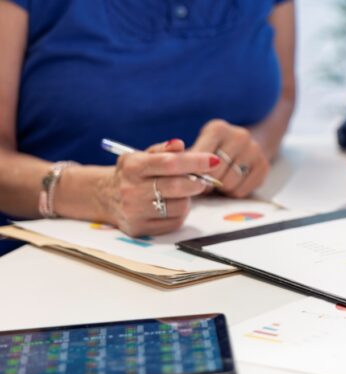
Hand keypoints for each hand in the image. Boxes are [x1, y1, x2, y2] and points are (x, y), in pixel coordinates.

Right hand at [97, 139, 217, 236]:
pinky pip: (174, 222)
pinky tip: (170, 205)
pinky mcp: (139, 229)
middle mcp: (131, 190)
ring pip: (179, 206)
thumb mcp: (141, 155)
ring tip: (178, 193)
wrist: (104, 197)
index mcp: (133, 166)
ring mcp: (134, 212)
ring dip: (187, 199)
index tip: (214, 160)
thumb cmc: (132, 173)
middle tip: (203, 180)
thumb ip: (162, 150)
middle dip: (197, 182)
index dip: (195, 161)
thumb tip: (180, 144)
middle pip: (177, 187)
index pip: (170, 163)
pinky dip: (179, 213)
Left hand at [191, 120, 270, 197]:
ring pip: (229, 184)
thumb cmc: (211, 152)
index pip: (200, 158)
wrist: (243, 147)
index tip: (191, 179)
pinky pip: (242, 191)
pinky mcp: (264, 166)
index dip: (193, 173)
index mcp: (218, 128)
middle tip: (204, 183)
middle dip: (207, 183)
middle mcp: (239, 135)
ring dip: (220, 189)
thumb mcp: (197, 148)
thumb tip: (175, 177)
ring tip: (219, 181)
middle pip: (215, 173)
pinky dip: (233, 193)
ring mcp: (254, 150)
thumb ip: (184, 160)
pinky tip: (232, 183)